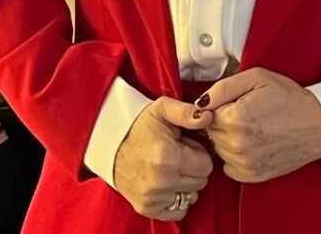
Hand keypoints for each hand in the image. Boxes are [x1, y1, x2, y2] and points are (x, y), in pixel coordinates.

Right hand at [113, 96, 213, 220]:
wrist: (111, 146)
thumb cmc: (140, 127)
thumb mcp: (162, 109)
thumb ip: (187, 112)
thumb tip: (208, 117)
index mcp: (168, 157)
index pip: (207, 165)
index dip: (198, 152)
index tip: (184, 146)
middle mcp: (161, 181)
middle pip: (201, 181)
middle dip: (194, 167)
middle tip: (177, 155)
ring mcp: (153, 198)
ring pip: (192, 196)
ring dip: (186, 183)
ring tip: (170, 167)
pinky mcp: (148, 208)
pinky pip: (179, 211)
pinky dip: (177, 198)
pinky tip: (167, 183)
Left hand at [196, 67, 320, 183]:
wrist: (318, 124)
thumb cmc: (289, 98)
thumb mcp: (256, 77)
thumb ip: (223, 87)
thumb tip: (199, 102)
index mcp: (235, 118)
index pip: (206, 114)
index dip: (220, 105)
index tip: (235, 102)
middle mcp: (237, 144)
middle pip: (211, 132)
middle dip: (223, 121)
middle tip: (246, 112)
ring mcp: (245, 163)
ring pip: (218, 150)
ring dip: (228, 139)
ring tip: (251, 127)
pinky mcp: (253, 176)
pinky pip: (228, 166)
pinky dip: (234, 156)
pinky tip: (251, 143)